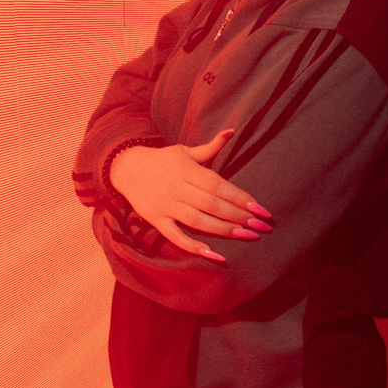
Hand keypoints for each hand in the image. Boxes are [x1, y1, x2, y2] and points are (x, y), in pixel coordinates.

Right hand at [109, 130, 272, 260]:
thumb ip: (210, 147)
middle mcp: (176, 187)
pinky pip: (175, 236)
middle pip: (211, 204)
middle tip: (261, 227)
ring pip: (198, 221)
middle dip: (238, 216)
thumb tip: (231, 131)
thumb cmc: (163, 160)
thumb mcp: (185, 151)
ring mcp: (165, 205)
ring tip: (246, 236)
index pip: (218, 185)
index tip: (260, 208)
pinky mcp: (155, 220)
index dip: (240, 197)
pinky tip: (215, 255)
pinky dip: (194, 247)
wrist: (126, 168)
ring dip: (224, 230)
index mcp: (186, 169)